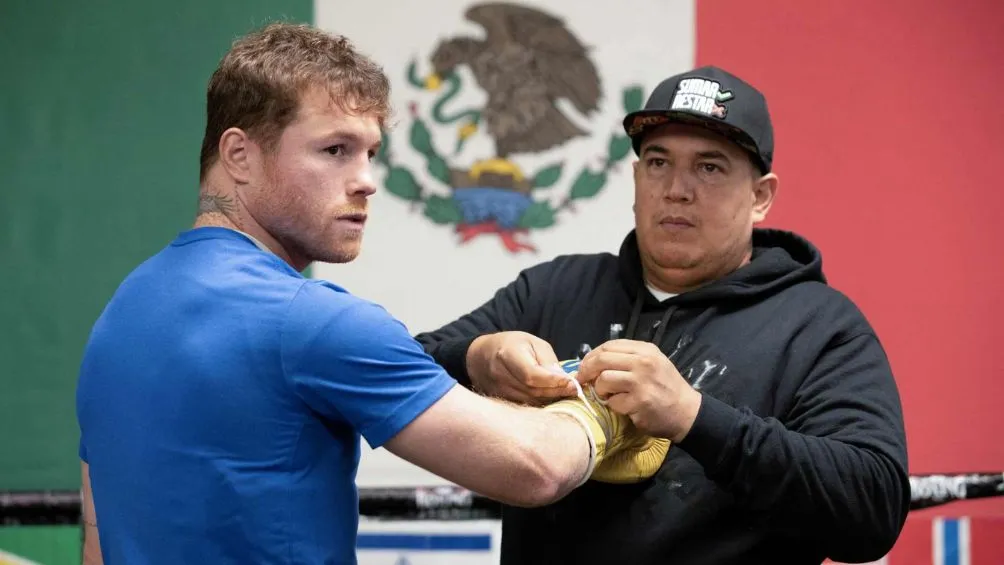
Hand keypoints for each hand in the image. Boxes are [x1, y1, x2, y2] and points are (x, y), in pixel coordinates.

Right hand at [466, 331, 576, 404]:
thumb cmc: (511, 345)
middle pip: (531, 390)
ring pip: (528, 401)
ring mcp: (496, 389)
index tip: (571, 382)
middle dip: (555, 391)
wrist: (481, 356)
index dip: (553, 381)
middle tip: (573, 390)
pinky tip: (549, 398)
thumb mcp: (532, 342)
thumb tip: (563, 379)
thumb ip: (547, 360)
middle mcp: (499, 374)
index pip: (531, 374)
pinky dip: (539, 403)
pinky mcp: (498, 400)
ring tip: (564, 393)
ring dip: (549, 399)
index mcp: (507, 353)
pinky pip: (523, 405)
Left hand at [576, 339, 701, 442]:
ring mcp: (641, 382)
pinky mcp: (639, 402)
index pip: (609, 346)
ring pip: (604, 379)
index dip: (592, 356)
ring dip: (600, 390)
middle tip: (583, 381)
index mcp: (645, 350)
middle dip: (587, 371)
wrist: (687, 412)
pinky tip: (624, 407)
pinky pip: (613, 402)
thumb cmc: (666, 387)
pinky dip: (614, 406)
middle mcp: (643, 362)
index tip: (585, 366)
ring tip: (609, 396)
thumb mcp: (652, 363)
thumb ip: (627, 359)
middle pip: (602, 359)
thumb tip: (593, 361)